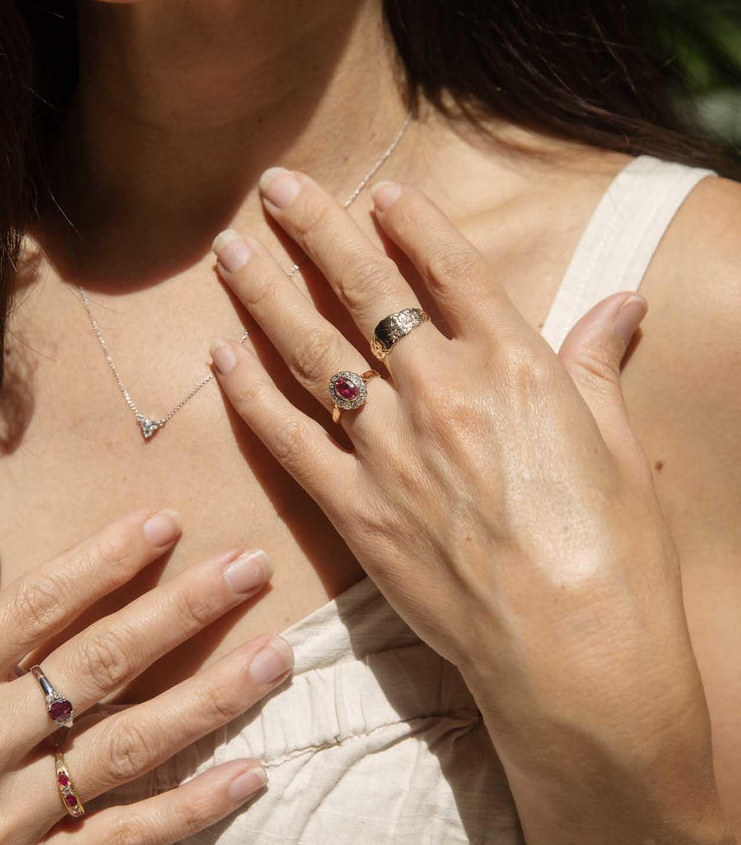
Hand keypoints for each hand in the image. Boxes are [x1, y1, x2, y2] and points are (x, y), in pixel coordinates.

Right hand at [0, 508, 292, 844]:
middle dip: (181, 611)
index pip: (36, 608)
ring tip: (276, 656)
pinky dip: (190, 810)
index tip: (167, 523)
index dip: (105, 561)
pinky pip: (120, 842)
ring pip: (125, 748)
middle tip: (251, 569)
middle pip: (98, 666)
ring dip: (209, 698)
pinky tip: (251, 774)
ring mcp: (3, 822)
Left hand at [207, 168, 700, 760]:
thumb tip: (622, 302)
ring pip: (310, 352)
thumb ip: (598, 364)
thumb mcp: (618, 445)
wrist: (575, 659)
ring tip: (229, 249)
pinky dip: (249, 395)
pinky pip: (289, 439)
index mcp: (515, 366)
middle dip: (315, 229)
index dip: (409, 222)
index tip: (378, 192)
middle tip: (275, 185)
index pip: (448, 269)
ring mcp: (390, 452)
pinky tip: (221, 356)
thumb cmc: (616, 553)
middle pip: (364, 290)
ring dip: (265, 294)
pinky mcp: (356, 512)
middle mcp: (442, 393)